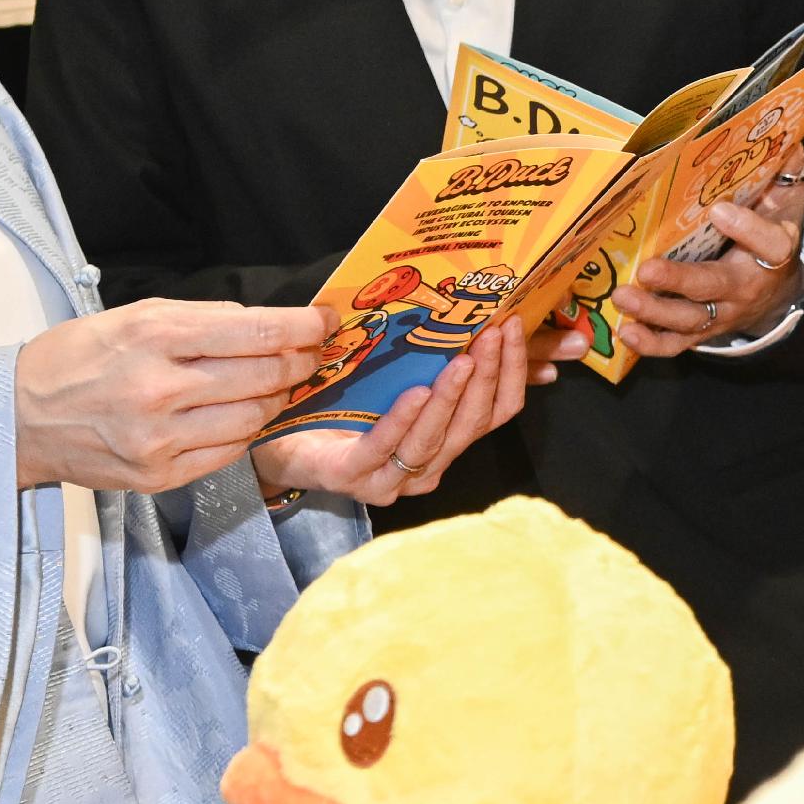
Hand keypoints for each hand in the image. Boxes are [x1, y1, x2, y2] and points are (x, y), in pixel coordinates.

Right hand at [15, 300, 332, 492]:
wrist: (21, 416)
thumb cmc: (79, 357)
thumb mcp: (135, 315)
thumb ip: (203, 319)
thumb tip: (266, 323)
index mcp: (154, 336)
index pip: (256, 331)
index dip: (303, 328)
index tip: (322, 323)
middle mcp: (160, 388)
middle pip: (265, 377)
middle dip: (299, 364)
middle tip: (308, 357)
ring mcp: (160, 438)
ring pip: (254, 418)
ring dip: (276, 400)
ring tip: (274, 386)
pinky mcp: (159, 475)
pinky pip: (228, 452)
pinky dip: (244, 432)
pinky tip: (238, 416)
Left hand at [252, 319, 555, 504]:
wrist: (279, 436)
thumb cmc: (346, 404)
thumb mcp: (404, 372)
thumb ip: (457, 359)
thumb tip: (524, 338)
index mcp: (448, 441)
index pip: (499, 410)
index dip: (513, 370)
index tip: (514, 324)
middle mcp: (429, 465)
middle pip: (473, 423)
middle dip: (489, 375)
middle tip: (493, 332)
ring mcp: (394, 479)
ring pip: (437, 439)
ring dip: (453, 396)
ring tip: (464, 358)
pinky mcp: (354, 478)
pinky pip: (386, 449)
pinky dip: (404, 421)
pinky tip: (416, 392)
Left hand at [615, 163, 803, 359]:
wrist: (779, 292)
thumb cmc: (774, 235)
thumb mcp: (786, 203)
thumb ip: (784, 172)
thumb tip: (784, 136)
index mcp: (772, 251)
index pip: (769, 243)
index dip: (747, 228)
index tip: (718, 209)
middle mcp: (745, 287)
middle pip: (713, 286)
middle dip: (678, 280)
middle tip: (646, 270)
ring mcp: (723, 314)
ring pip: (690, 319)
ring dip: (654, 312)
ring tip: (623, 297)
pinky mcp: (703, 331)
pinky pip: (678, 344)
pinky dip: (652, 343)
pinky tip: (627, 332)